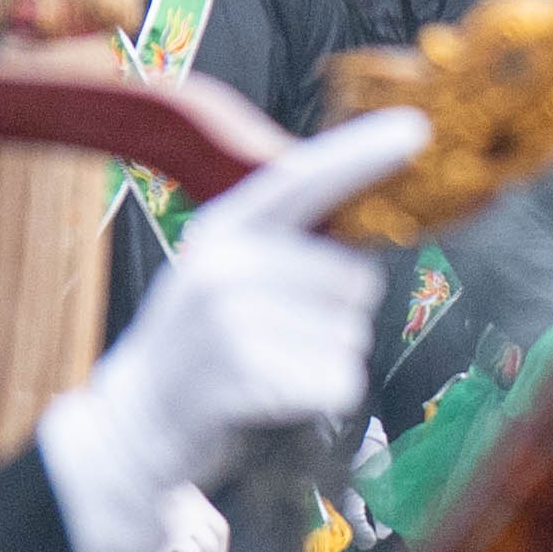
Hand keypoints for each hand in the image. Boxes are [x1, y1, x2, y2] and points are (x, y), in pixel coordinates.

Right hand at [37, 106, 425, 551]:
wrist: (136, 422)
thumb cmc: (200, 343)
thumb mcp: (223, 272)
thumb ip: (286, 243)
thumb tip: (376, 221)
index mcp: (225, 228)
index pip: (302, 177)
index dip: (362, 152)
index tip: (416, 129)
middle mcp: (226, 265)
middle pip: (355, 279)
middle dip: (337, 315)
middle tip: (281, 336)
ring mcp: (229, 322)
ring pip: (350, 338)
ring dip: (327, 362)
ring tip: (271, 368)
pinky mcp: (242, 378)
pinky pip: (335, 384)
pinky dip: (320, 399)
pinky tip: (273, 400)